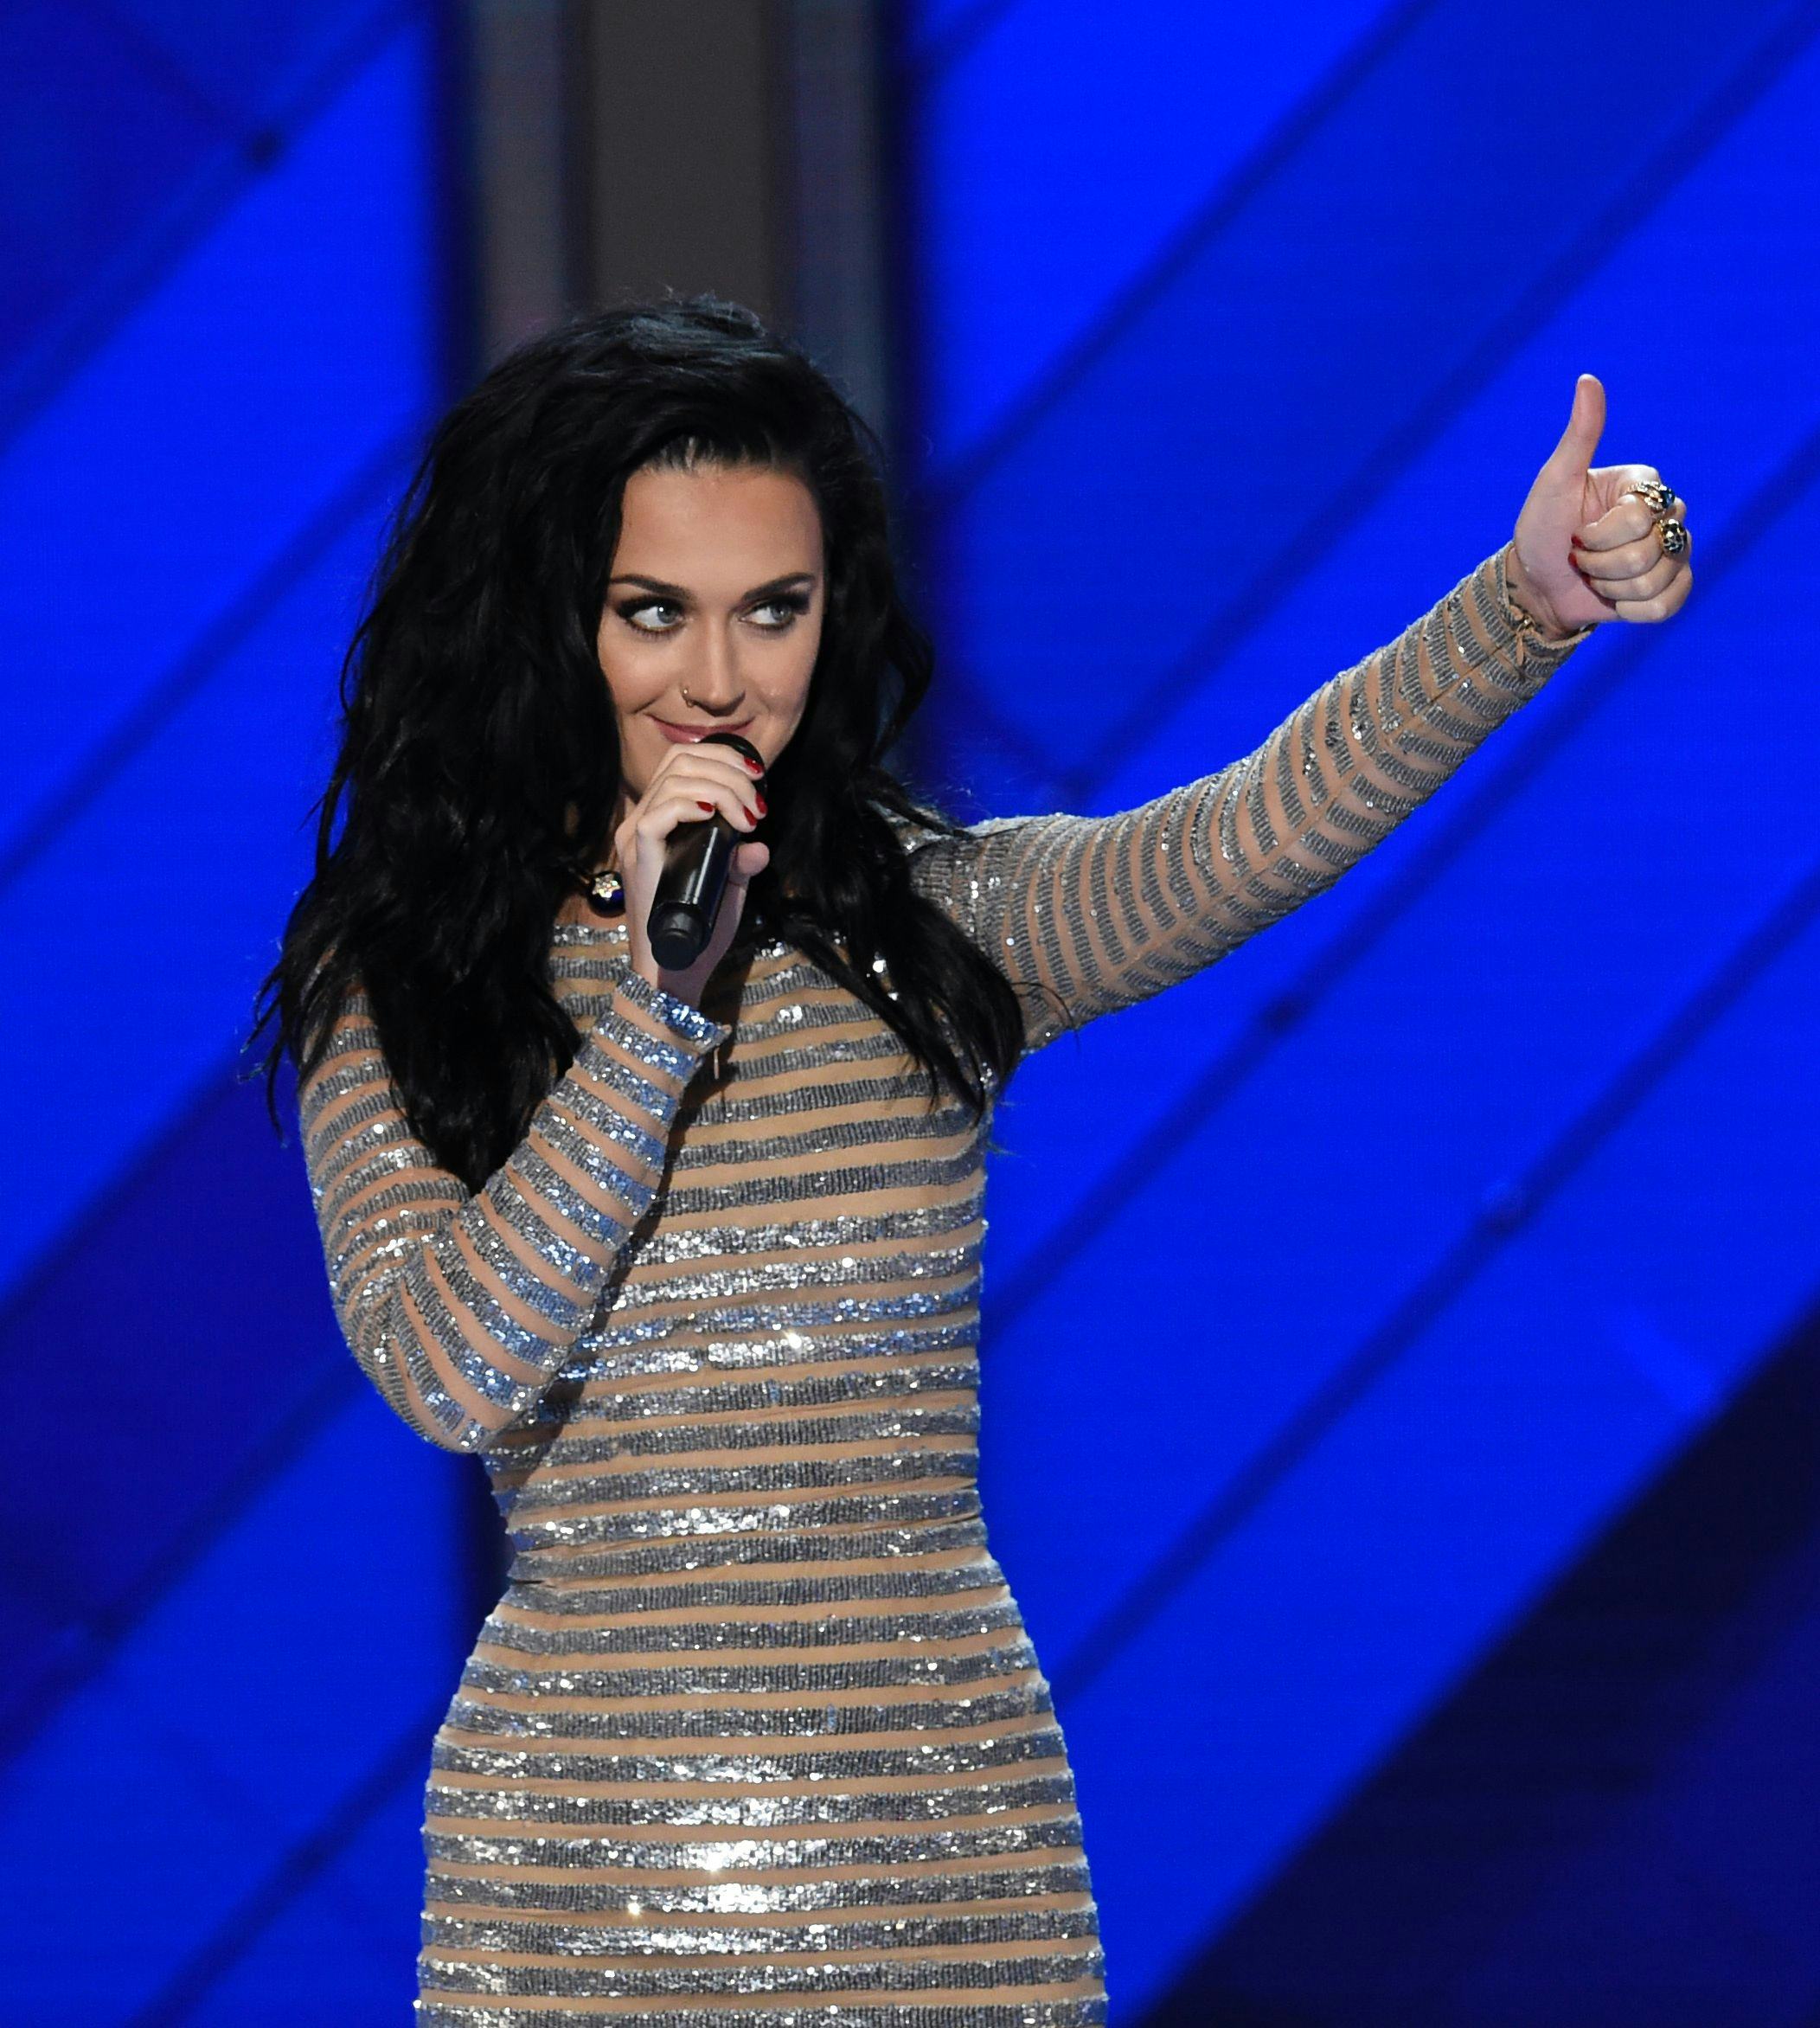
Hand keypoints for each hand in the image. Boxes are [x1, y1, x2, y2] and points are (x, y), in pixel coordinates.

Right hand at [612, 740, 768, 1006]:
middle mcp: (641, 820)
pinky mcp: (638, 856)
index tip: (758, 779)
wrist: (676, 969)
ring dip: (721, 789)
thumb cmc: (700, 930)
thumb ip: (740, 863)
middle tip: (757, 804)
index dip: (722, 758)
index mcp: (658, 818)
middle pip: (679, 760)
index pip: (682, 761)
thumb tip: (759, 847)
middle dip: (728, 770)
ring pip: (674, 780)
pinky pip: (659, 813)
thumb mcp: (729, 888)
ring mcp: (635, 837)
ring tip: (748, 818)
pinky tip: (716, 815)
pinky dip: (691, 805)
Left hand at [1507, 373, 1692, 636]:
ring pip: (1656, 582)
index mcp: (1645, 485)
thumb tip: (1588, 379)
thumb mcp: (1555, 481)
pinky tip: (1613, 600)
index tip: (1578, 531)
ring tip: (1595, 576)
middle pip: (1651, 551)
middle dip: (1602, 563)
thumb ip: (1580, 435)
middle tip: (1583, 557)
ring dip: (1612, 587)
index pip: (1640, 518)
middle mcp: (1667, 515)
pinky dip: (1631, 610)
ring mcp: (1674, 553)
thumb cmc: (1542, 528)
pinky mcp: (1672, 589)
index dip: (1600, 535)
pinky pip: (1665, 605)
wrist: (1536, 583)